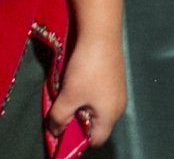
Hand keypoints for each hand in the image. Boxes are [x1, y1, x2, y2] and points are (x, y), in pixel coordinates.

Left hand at [43, 32, 125, 149]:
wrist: (101, 35)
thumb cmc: (87, 68)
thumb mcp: (69, 95)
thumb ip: (60, 116)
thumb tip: (55, 131)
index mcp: (110, 116)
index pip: (96, 139)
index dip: (78, 136)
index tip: (63, 123)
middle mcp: (118, 107)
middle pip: (96, 123)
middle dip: (78, 117)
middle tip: (63, 105)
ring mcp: (119, 91)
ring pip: (97, 106)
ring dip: (81, 102)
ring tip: (69, 89)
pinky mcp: (115, 77)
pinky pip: (100, 93)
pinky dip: (88, 90)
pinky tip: (78, 77)